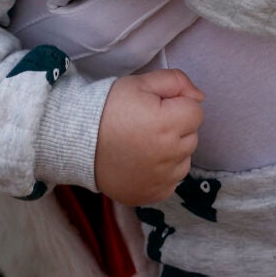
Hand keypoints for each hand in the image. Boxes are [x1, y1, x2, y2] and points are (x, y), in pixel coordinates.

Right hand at [95, 69, 202, 204]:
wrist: (76, 142)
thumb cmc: (108, 108)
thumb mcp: (139, 83)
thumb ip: (175, 81)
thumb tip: (199, 97)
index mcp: (167, 123)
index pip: (196, 111)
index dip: (177, 105)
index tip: (155, 107)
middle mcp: (169, 154)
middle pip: (191, 136)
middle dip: (176, 127)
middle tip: (146, 125)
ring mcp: (162, 178)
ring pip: (184, 159)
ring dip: (172, 151)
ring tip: (143, 144)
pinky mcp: (154, 195)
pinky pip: (172, 180)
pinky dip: (162, 172)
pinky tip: (142, 162)